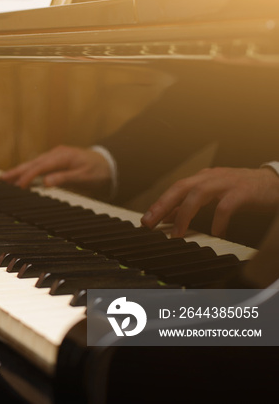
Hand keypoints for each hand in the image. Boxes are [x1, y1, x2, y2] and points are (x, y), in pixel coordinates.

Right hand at [0, 145, 111, 196]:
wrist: (110, 164)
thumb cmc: (98, 171)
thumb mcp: (84, 177)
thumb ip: (65, 179)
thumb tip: (47, 183)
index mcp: (62, 156)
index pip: (40, 167)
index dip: (28, 176)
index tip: (18, 186)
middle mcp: (56, 154)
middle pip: (33, 163)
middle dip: (16, 171)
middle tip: (1, 179)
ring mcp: (55, 156)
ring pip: (33, 164)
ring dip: (19, 171)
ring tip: (4, 178)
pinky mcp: (56, 161)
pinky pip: (38, 166)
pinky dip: (28, 171)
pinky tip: (20, 177)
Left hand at [141, 167, 278, 237]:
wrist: (275, 183)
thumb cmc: (242, 191)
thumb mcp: (214, 195)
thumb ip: (192, 204)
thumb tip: (168, 218)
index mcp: (203, 177)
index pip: (175, 189)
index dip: (159, 203)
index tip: (145, 220)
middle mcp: (211, 177)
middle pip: (181, 187)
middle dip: (163, 205)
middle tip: (150, 223)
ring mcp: (227, 183)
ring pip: (198, 194)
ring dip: (184, 214)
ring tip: (177, 233)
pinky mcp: (243, 192)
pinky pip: (226, 206)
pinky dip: (218, 220)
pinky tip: (215, 232)